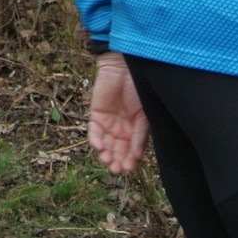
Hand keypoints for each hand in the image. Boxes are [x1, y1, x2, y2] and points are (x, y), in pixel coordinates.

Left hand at [88, 52, 148, 174]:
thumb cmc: (139, 90)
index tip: (129, 168)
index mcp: (135, 131)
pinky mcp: (95, 116)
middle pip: (117, 151)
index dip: (130, 160)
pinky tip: (98, 147)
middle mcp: (121, 130)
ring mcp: (108, 124)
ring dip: (105, 154)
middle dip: (117, 161)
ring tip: (107, 161)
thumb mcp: (144, 115)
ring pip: (105, 145)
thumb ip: (140, 134)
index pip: (131, 151)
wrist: (124, 69)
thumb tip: (137, 156)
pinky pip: (93, 132)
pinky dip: (95, 140)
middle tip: (117, 169)